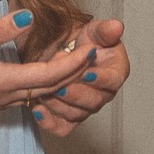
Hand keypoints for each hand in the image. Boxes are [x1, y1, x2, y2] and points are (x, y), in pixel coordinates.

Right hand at [0, 10, 86, 121]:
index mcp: (6, 80)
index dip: (74, 62)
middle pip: (53, 87)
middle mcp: (10, 96)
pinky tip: (45, 77)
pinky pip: (29, 96)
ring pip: (42, 94)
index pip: (52, 74)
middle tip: (92, 54)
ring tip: (75, 63)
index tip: (91, 49)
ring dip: (62, 79)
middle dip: (76, 71)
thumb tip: (29, 16)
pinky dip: (45, 86)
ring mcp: (3, 103)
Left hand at [27, 17, 128, 139]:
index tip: (86, 74)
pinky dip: (50, 123)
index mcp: (115, 72)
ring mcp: (86, 106)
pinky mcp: (70, 115)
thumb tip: (117, 26)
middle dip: (75, 94)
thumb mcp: (95, 31)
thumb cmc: (86, 40)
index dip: (100, 79)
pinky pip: (63, 127)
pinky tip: (37, 111)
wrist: (69, 50)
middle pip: (94, 102)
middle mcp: (103, 93)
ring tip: (43, 93)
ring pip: (76, 114)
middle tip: (59, 87)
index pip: (112, 80)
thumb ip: (105, 30)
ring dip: (60, 105)